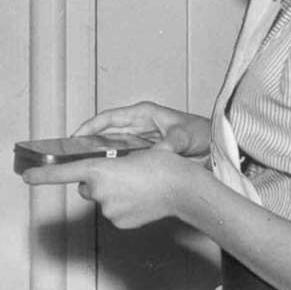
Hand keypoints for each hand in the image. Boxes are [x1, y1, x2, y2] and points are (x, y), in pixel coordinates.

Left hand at [22, 147, 207, 228]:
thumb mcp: (132, 155)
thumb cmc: (162, 166)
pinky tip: (140, 200)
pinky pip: (114, 212)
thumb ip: (108, 167)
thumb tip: (98, 179)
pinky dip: (123, 207)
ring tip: (138, 187)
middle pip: (87, 186)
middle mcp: (98, 191)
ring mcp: (108, 210)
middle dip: (98, 181)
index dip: (42, 175)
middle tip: (123, 174)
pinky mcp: (119, 223)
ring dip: (113, 194)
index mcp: (99, 169)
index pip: (62, 173)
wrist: (184, 190)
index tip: (26, 176)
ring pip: (102, 200)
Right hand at [75, 101, 210, 159]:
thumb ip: (168, 146)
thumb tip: (155, 157)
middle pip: (106, 133)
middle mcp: (139, 125)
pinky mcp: (146, 152)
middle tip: (73, 156)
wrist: (217, 145)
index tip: (75, 138)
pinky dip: (117, 165)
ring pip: (113, 147)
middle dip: (89, 143)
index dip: (89, 127)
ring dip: (101, 156)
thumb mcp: (185, 136)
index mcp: (143, 113)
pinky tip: (109, 176)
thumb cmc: (202, 133)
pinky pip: (125, 158)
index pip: (109, 118)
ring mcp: (141, 139)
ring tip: (85, 168)